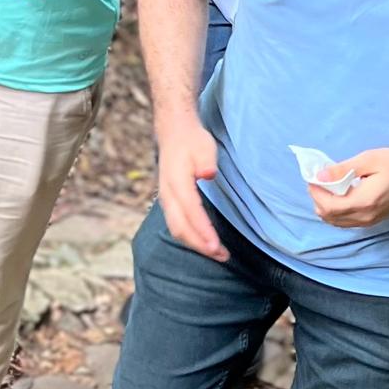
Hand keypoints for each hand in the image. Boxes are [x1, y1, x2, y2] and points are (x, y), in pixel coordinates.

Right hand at [159, 120, 226, 258]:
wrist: (173, 133)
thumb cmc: (191, 140)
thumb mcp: (203, 146)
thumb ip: (205, 161)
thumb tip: (208, 174)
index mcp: (176, 182)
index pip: (191, 211)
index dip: (203, 230)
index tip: (216, 245)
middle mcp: (168, 194)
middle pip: (181, 228)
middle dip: (201, 245)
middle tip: (222, 256)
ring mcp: (166, 199)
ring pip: (177, 229)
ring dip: (196, 245)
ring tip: (217, 254)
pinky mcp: (169, 202)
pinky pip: (177, 225)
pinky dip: (190, 238)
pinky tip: (204, 243)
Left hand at [309, 148, 388, 228]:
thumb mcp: (370, 159)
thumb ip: (343, 169)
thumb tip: (320, 175)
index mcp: (363, 202)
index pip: (328, 206)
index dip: (316, 192)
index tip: (313, 176)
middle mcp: (364, 217)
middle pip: (328, 216)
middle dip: (318, 198)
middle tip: (320, 179)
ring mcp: (368, 222)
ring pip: (335, 221)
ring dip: (326, 205)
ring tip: (329, 185)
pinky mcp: (371, 221)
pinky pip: (345, 221)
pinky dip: (336, 209)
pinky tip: (341, 193)